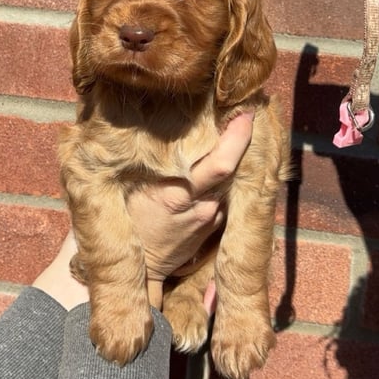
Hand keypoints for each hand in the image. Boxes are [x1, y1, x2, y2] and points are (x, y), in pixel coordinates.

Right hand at [128, 111, 254, 307]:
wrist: (142, 266)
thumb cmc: (130, 219)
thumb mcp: (135, 188)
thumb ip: (157, 163)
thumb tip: (168, 124)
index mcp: (179, 193)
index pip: (221, 162)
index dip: (238, 137)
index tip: (245, 112)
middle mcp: (202, 204)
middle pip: (233, 167)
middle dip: (242, 137)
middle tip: (248, 112)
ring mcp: (211, 215)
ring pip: (230, 179)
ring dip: (235, 156)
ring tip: (234, 129)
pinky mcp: (215, 223)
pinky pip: (224, 193)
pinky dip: (225, 177)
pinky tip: (220, 164)